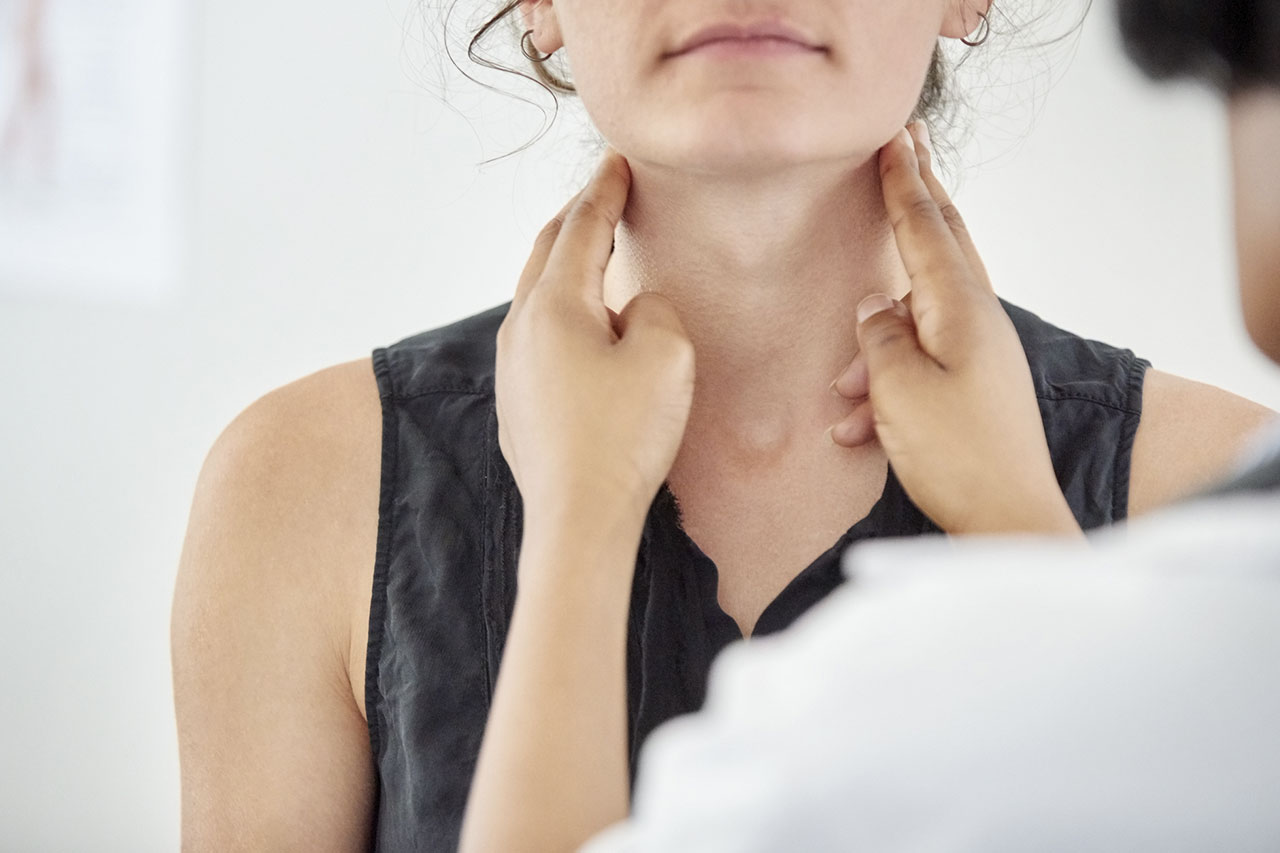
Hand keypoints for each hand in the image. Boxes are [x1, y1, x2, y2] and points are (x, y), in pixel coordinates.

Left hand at [495, 147, 695, 539]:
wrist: (578, 520)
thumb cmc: (622, 438)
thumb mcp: (665, 354)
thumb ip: (653, 309)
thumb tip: (631, 309)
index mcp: (552, 306)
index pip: (580, 228)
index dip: (603, 191)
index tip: (617, 162)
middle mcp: (520, 330)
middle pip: (546, 254)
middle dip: (576, 219)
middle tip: (604, 195)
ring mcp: (512, 370)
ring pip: (538, 297)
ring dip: (566, 267)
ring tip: (594, 256)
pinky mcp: (518, 405)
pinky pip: (539, 340)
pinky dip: (563, 314)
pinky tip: (584, 330)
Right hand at [829, 123, 1079, 536]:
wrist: (1008, 521)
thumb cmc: (957, 456)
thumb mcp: (898, 391)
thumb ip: (879, 338)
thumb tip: (874, 307)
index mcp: (961, 310)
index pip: (926, 228)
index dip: (904, 183)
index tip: (894, 139)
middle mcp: (977, 321)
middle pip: (942, 246)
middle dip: (919, 200)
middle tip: (908, 150)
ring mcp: (980, 353)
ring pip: (918, 318)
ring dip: (875, 345)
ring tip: (843, 393)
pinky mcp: (975, 386)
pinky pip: (920, 365)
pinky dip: (885, 387)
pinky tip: (854, 430)